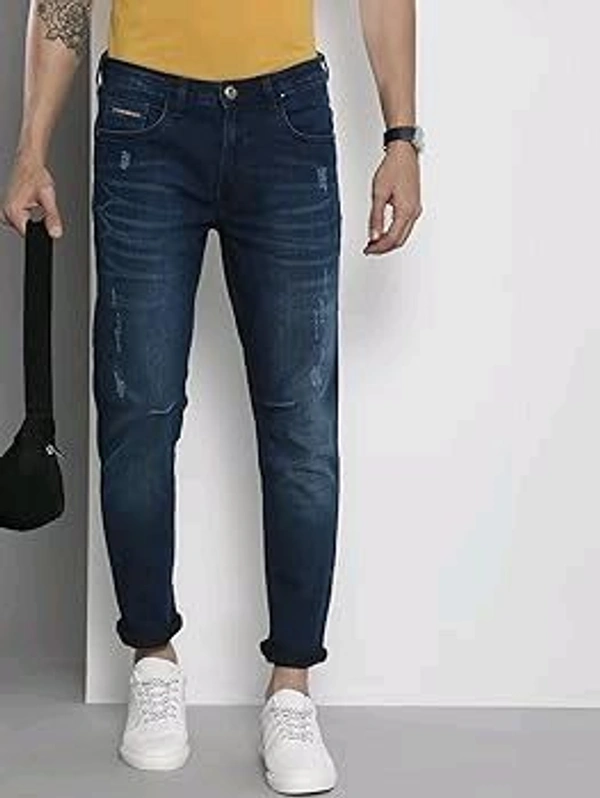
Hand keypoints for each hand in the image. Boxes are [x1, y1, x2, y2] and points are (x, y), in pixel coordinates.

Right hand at [0, 149, 63, 238]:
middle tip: (37, 205)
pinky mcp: (6, 210)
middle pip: (27, 231)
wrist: (28, 164)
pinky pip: (20, 219)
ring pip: (24, 226)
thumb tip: (55, 233)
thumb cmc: (36, 176)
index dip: (40, 231)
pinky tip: (29, 203)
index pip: (29, 235)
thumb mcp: (48, 198)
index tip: (44, 220)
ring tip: (33, 201)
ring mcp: (4, 212)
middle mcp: (5, 213)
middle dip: (36, 221)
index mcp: (13, 212)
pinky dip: (27, 213)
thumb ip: (52, 218)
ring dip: (31, 217)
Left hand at [363, 140, 421, 254]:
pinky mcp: (414, 206)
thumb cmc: (393, 168)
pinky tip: (384, 232)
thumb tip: (373, 236)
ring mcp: (415, 209)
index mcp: (405, 211)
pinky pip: (405, 226)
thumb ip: (376, 218)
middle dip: (383, 247)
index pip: (392, 238)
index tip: (368, 249)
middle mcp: (413, 212)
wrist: (404, 153)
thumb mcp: (379, 194)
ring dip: (389, 241)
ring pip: (403, 235)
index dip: (378, 247)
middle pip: (399, 240)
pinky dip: (394, 233)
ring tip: (374, 242)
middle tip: (369, 249)